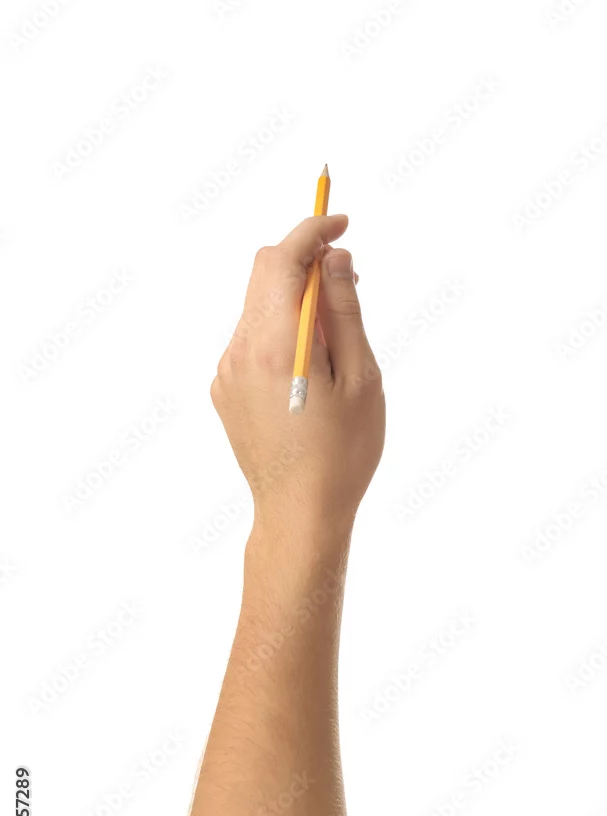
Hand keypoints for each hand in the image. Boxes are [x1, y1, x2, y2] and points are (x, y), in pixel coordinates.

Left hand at [210, 214, 385, 538]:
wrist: (299, 513)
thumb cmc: (342, 454)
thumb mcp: (361, 380)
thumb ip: (344, 312)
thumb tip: (335, 259)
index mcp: (275, 347)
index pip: (281, 261)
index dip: (312, 230)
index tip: (340, 221)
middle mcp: (240, 353)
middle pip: (264, 275)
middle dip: (305, 261)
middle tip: (348, 277)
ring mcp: (226, 372)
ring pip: (258, 307)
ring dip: (294, 299)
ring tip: (336, 335)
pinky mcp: (224, 390)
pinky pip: (251, 339)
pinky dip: (280, 329)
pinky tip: (309, 365)